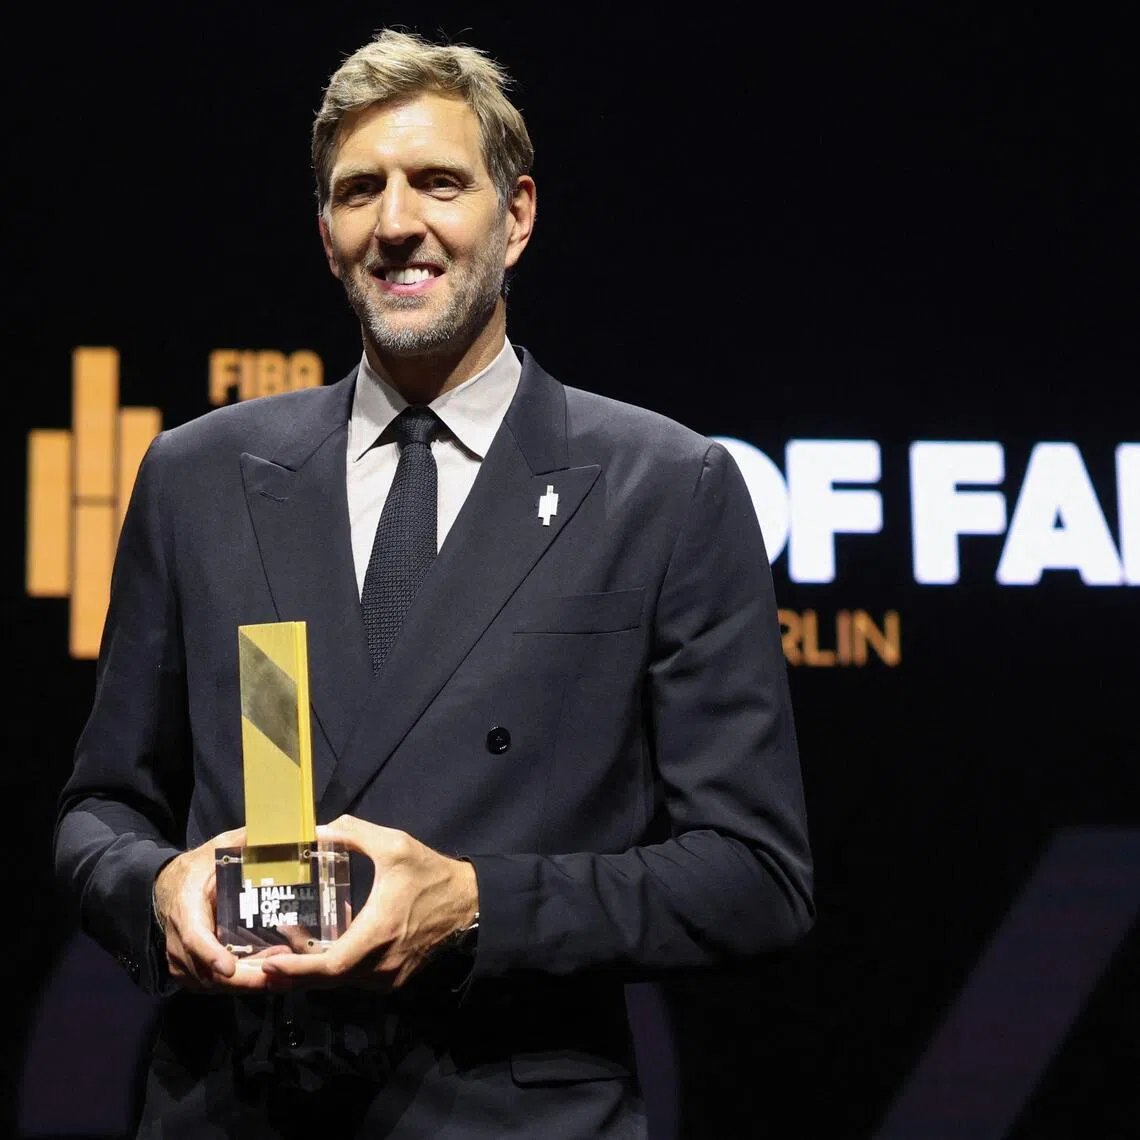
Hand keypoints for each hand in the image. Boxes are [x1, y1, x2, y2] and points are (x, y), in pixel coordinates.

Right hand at [153, 826, 274, 990]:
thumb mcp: (219, 848)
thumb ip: (248, 840)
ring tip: (285, 973)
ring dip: (248, 983)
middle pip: (209, 971)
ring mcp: (182, 960)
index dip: (211, 954)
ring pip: (213, 983)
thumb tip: (282, 828)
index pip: (194, 938)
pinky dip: (241, 984)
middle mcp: (178, 941)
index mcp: (185, 909)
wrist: (167, 887)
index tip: (229, 968)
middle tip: (282, 976)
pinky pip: (214, 985)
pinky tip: (271, 974)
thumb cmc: (198, 867)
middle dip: (245, 978)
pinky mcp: (189, 971)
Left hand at [260, 816, 477, 990]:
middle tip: (256, 968)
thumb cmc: (431, 874)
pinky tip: (311, 954)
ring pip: (338, 983)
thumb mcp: (394, 844)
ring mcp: (387, 978)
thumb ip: (353, 832)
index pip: (330, 966)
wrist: (469, 904)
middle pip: (325, 981)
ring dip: (306, 974)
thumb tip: (315, 829)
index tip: (268, 965)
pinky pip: (352, 980)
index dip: (297, 969)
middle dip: (288, 976)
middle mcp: (380, 966)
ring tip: (272, 960)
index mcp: (378, 934)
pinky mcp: (391, 980)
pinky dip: (329, 971)